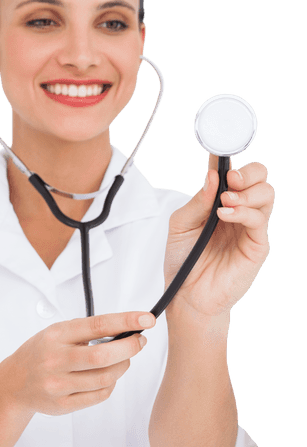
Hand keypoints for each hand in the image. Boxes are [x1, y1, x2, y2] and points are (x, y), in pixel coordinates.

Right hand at [1, 310, 154, 415]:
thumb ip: (86, 330)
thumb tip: (126, 328)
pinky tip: (108, 376)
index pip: (98, 325)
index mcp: (55, 336)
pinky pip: (99, 395)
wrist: (13, 384)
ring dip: (123, 366)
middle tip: (139, 342)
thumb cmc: (41, 354)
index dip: (126, 321)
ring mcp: (58, 385)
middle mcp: (55, 360)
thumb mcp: (56, 333)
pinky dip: (111, 384)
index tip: (147, 319)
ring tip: (123, 360)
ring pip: (106, 378)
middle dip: (130, 347)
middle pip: (104, 356)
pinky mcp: (62, 404)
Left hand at [164, 155, 274, 319]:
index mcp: (220, 202)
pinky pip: (259, 219)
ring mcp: (250, 227)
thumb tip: (213, 176)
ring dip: (247, 191)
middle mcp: (239, 210)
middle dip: (248, 171)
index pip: (233, 172)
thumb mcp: (180, 225)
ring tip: (225, 202)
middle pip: (259, 177)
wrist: (187, 295)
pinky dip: (244, 212)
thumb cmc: (184, 261)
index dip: (229, 158)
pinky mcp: (256, 245)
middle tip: (230, 178)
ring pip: (266, 194)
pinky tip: (226, 215)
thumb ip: (197, 201)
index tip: (218, 151)